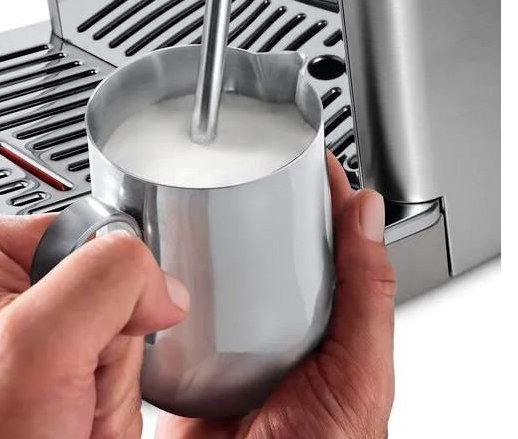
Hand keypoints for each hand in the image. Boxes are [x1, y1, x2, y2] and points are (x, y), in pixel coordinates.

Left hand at [0, 214, 188, 438]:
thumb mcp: (40, 340)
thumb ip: (108, 279)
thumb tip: (163, 283)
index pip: (104, 238)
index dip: (115, 292)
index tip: (90, 335)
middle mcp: (14, 291)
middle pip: (119, 302)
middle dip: (109, 360)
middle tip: (66, 392)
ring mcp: (35, 344)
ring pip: (125, 356)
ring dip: (107, 400)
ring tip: (60, 419)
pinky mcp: (52, 388)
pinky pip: (116, 394)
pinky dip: (104, 421)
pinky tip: (66, 430)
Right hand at [157, 153, 395, 438]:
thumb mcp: (361, 370)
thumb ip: (370, 295)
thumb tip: (368, 210)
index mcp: (319, 317)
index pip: (314, 238)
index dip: (305, 191)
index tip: (290, 148)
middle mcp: (271, 323)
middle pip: (252, 249)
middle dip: (238, 207)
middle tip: (220, 169)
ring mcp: (226, 340)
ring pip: (206, 276)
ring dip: (189, 246)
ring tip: (173, 206)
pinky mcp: (184, 363)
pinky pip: (166, 316)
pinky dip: (155, 291)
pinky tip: (148, 269)